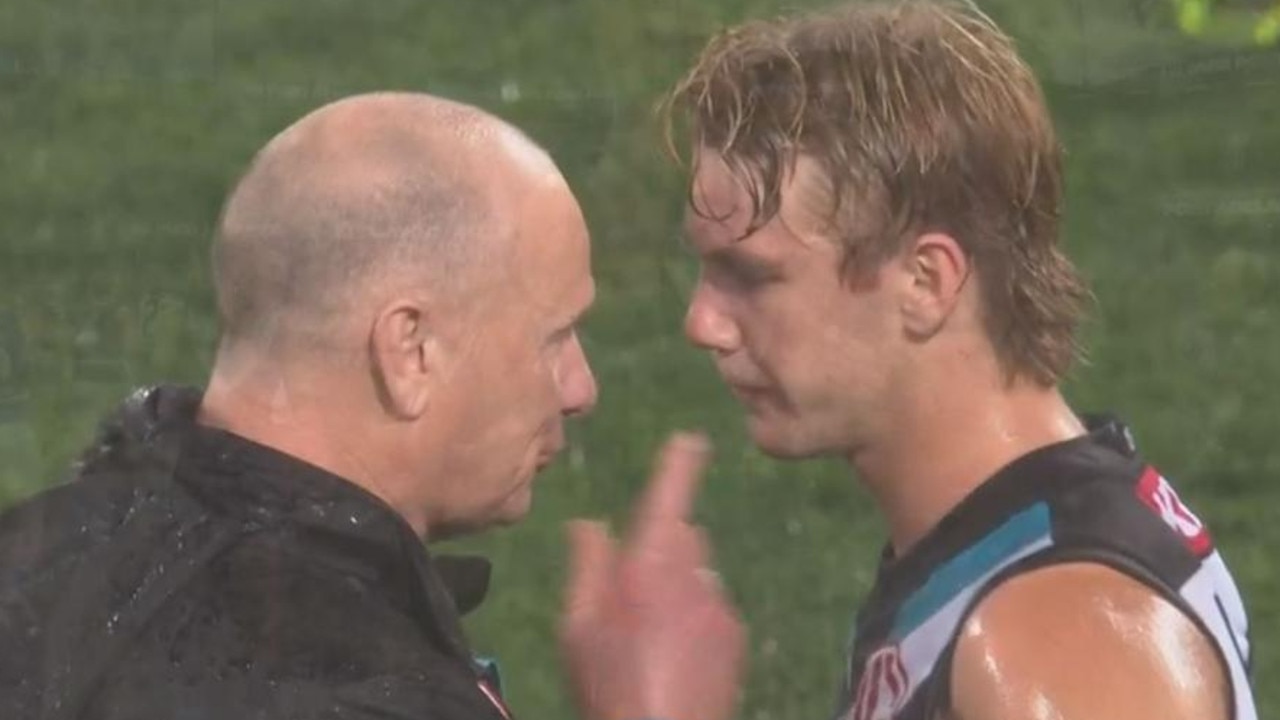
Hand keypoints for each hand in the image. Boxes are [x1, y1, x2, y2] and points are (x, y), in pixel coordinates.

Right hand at [560, 433, 745, 719]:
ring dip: (675, 586)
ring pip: (697, 574)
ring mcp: (719, 604)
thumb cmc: (610, 683)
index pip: (670, 497)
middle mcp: (692, 575)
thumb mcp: (577, 626)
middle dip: (659, 547)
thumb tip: (589, 522)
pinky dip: (694, 617)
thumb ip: (587, 566)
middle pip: (681, 536)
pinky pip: (711, 606)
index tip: (691, 439)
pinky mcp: (735, 634)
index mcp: (649, 565)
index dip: (680, 464)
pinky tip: (672, 654)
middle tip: (627, 593)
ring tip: (646, 636)